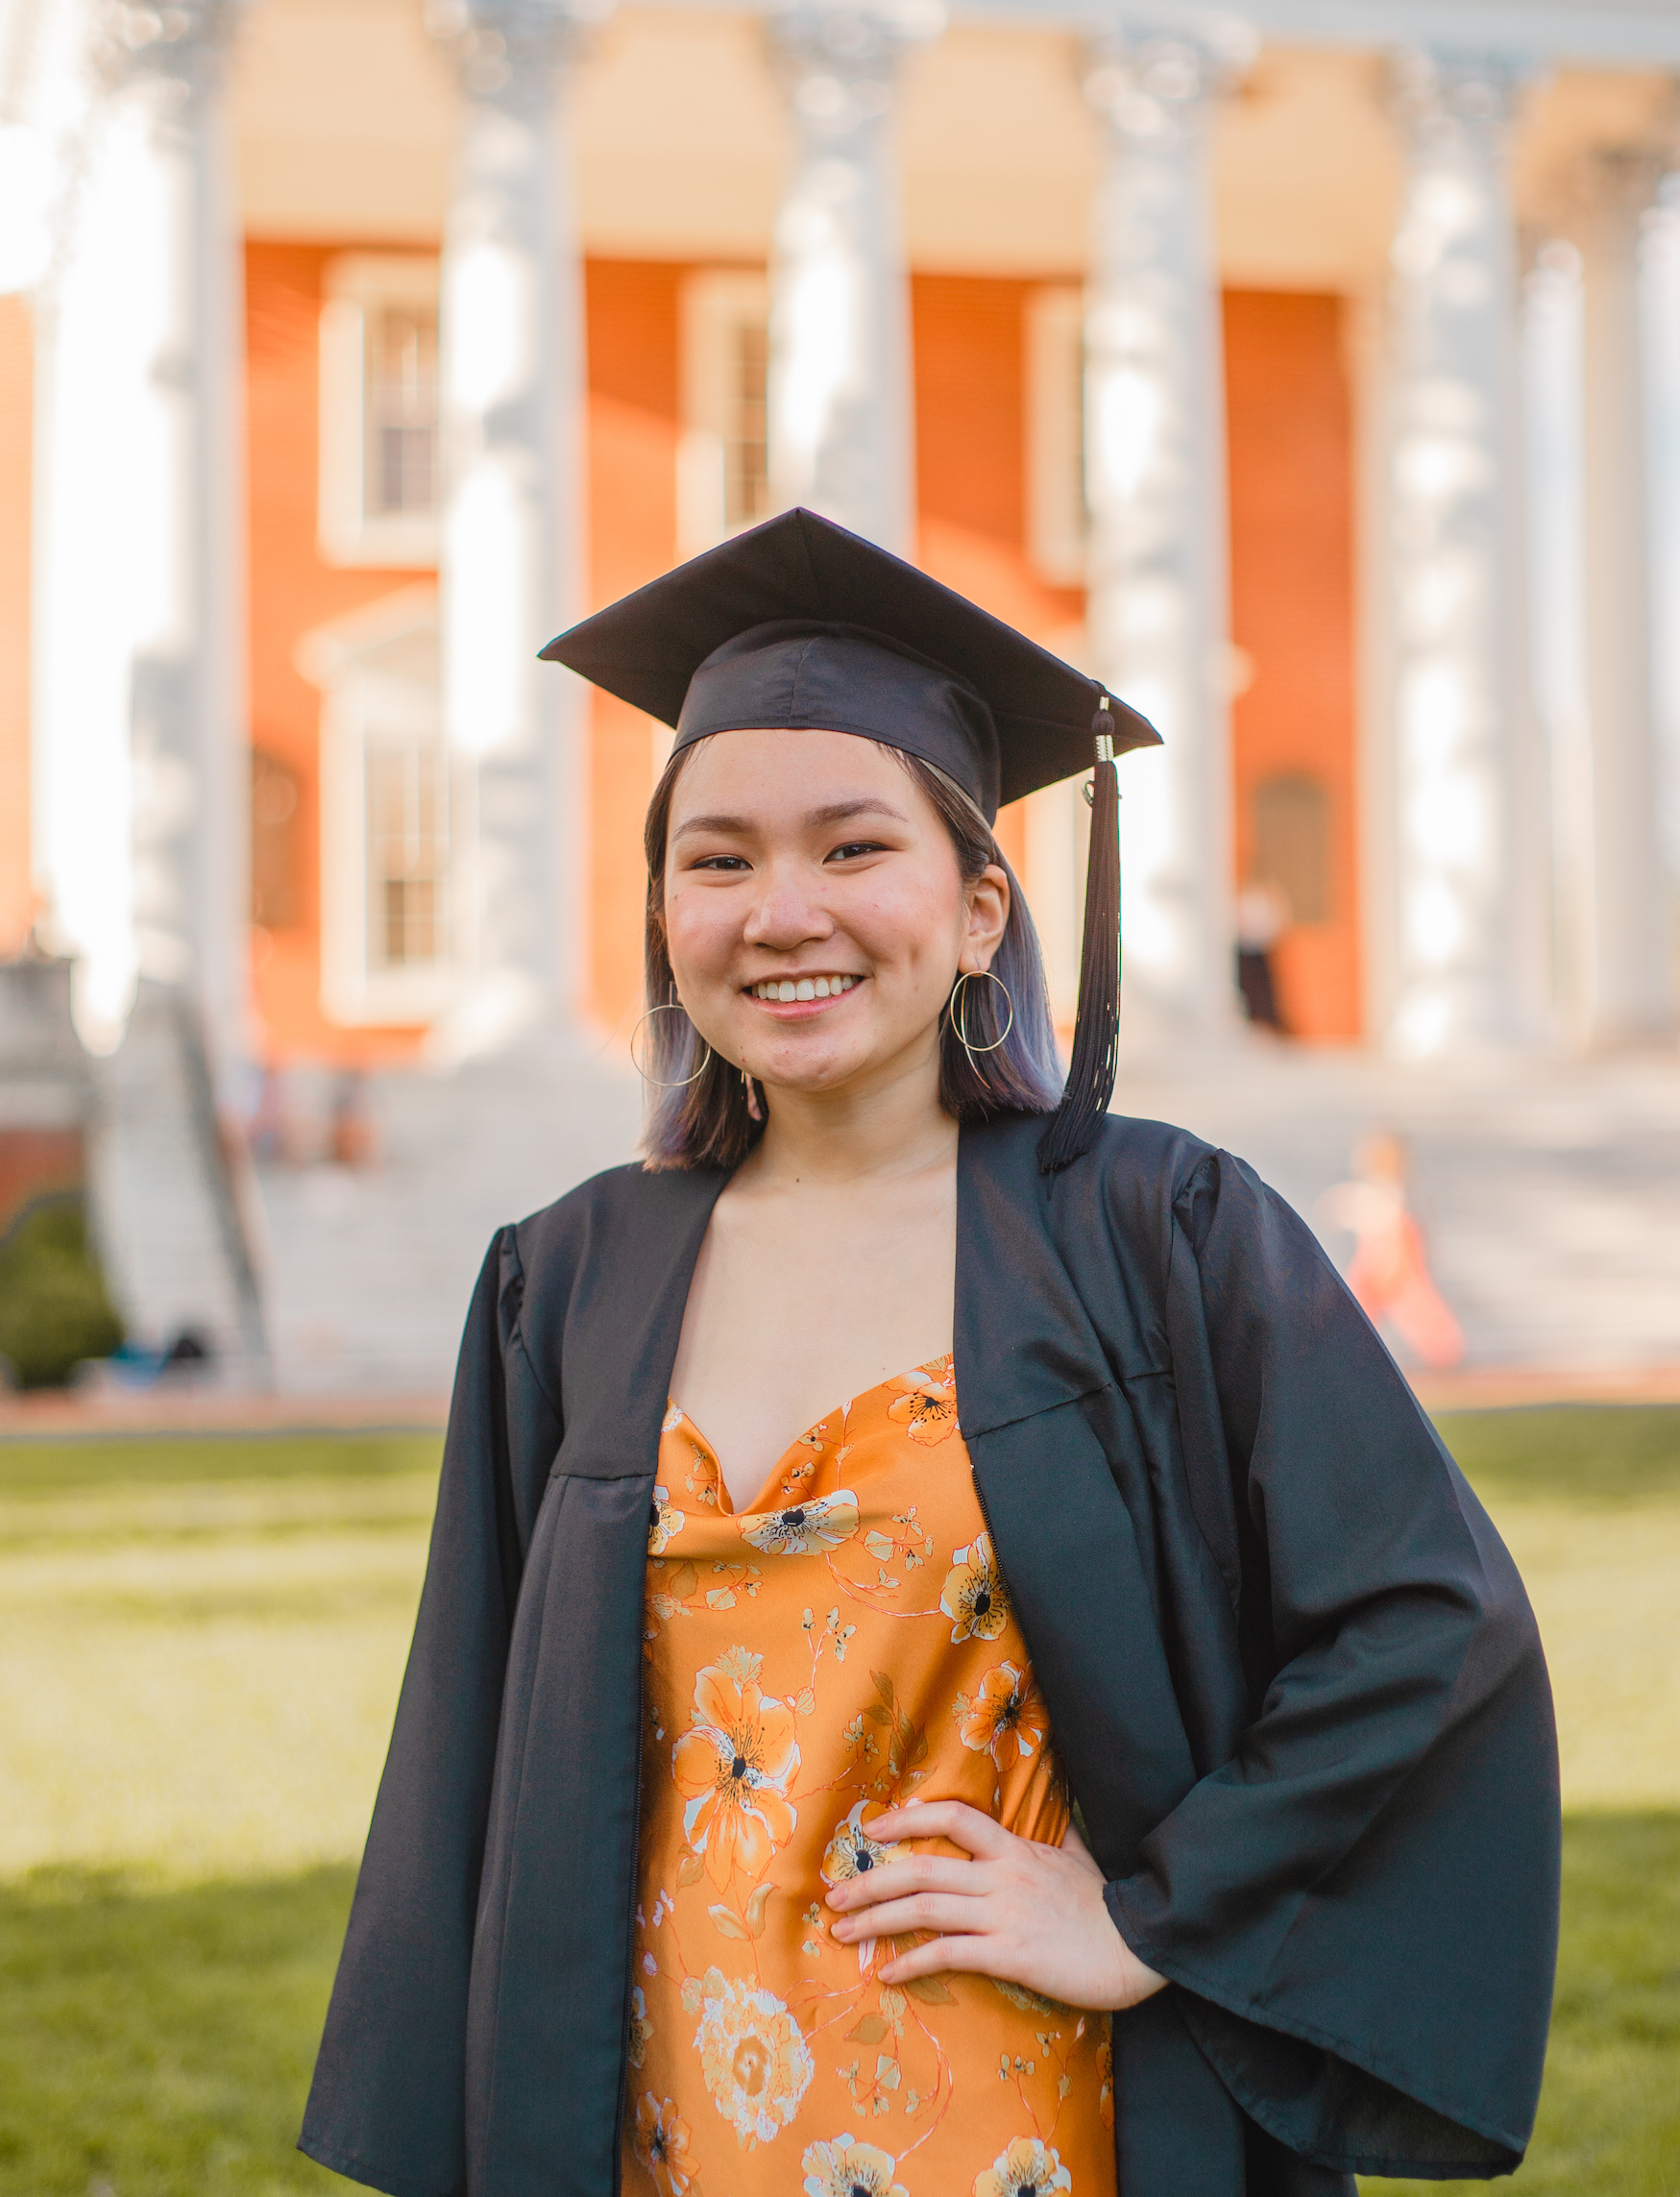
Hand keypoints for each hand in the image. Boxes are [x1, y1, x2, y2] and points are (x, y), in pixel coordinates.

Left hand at [824, 1799, 1167, 2011]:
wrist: (1142, 1944)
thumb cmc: (1108, 1904)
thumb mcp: (1078, 1857)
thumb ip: (1055, 1836)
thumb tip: (1051, 1814)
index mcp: (1015, 1848)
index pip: (953, 1816)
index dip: (908, 1819)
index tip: (871, 1832)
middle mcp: (1001, 1876)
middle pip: (921, 1869)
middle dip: (869, 1882)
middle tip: (833, 1895)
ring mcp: (1003, 1915)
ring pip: (924, 1909)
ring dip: (876, 1920)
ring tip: (843, 1932)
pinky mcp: (1010, 1955)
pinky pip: (949, 1955)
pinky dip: (912, 1963)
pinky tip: (888, 1972)